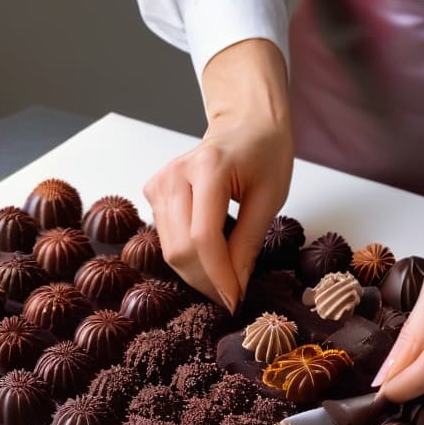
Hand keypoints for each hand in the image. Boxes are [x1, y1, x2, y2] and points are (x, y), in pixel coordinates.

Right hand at [143, 39, 292, 311]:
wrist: (245, 125)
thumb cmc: (264, 154)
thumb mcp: (270, 198)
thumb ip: (248, 242)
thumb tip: (234, 286)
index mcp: (207, 168)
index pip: (203, 236)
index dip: (218, 275)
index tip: (235, 300)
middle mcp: (174, 174)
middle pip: (180, 247)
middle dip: (206, 280)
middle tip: (232, 296)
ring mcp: (159, 182)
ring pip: (169, 249)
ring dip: (196, 274)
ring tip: (224, 280)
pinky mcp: (153, 191)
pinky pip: (166, 238)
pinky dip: (187, 257)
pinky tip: (210, 257)